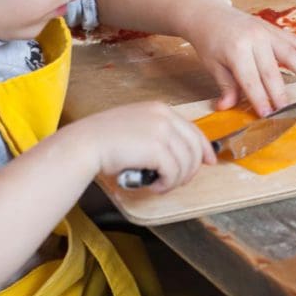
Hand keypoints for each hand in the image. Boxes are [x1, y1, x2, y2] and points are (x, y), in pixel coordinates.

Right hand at [73, 102, 216, 192]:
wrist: (86, 144)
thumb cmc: (105, 141)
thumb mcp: (137, 128)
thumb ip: (159, 135)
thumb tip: (181, 155)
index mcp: (160, 109)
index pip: (193, 130)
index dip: (204, 148)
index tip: (209, 161)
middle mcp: (164, 116)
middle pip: (194, 148)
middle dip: (191, 170)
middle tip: (178, 182)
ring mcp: (162, 131)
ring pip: (187, 163)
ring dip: (176, 180)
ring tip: (160, 185)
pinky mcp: (157, 148)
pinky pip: (174, 172)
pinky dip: (166, 184)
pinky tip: (154, 186)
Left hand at [182, 3, 295, 115]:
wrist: (209, 14)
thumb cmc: (210, 42)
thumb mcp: (213, 65)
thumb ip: (226, 86)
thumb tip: (226, 107)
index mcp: (236, 50)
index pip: (251, 81)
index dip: (260, 99)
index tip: (267, 115)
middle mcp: (253, 39)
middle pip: (271, 71)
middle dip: (280, 92)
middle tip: (288, 110)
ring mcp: (265, 32)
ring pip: (288, 53)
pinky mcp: (272, 28)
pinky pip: (292, 40)